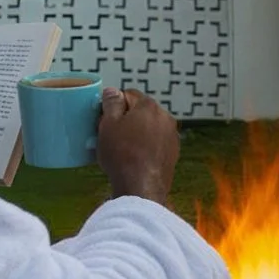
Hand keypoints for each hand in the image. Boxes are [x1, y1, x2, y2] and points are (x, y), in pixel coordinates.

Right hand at [97, 87, 179, 204]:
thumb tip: (112, 91)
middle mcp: (165, 116)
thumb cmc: (122, 154)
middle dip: (127, 119)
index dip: (114, 106)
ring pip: (150, 127)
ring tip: (123, 149)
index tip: (104, 119)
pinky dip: (147, 146)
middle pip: (141, 111)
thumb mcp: (108, 125)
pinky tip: (136, 158)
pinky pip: (157, 142)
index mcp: (149, 106)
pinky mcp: (173, 152)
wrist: (141, 187)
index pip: (128, 95)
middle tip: (111, 135)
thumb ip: (111, 104)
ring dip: (138, 133)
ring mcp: (172, 135)